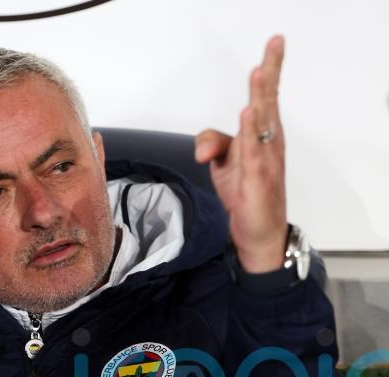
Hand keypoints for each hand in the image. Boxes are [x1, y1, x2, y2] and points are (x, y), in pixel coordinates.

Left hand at [195, 35, 287, 272]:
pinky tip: (250, 114)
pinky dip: (252, 132)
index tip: (274, 43)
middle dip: (271, 72)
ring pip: (264, 122)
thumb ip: (210, 143)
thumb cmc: (246, 194)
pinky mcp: (258, 180)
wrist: (258, 233)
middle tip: (276, 43)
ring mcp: (266, 161)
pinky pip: (255, 152)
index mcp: (262, 136)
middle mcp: (269, 143)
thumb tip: (200, 149)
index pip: (266, 97)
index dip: (269, 70)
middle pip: (269, 102)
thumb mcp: (223, 163)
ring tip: (260, 71)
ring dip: (261, 96)